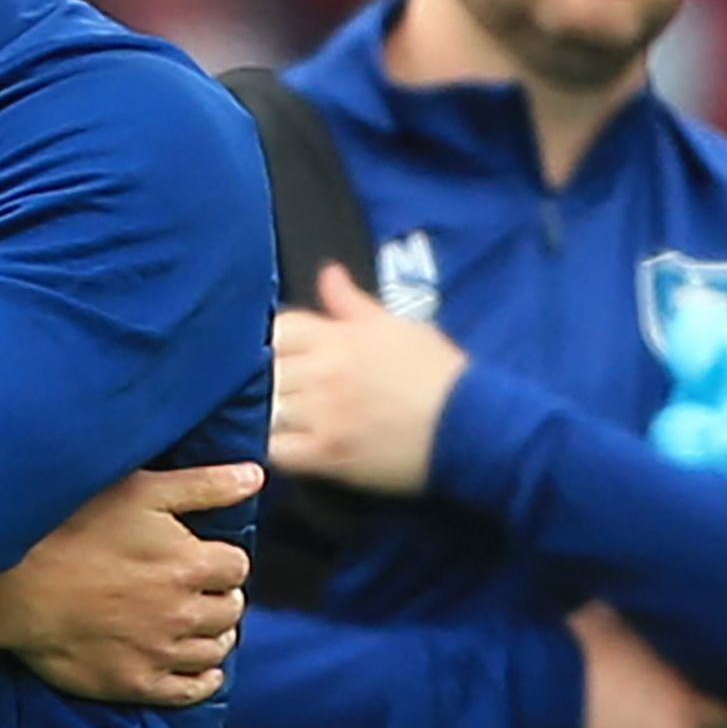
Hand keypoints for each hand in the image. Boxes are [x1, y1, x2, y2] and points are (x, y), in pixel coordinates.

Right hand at [0, 464, 263, 707]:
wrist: (14, 586)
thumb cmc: (72, 527)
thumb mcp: (140, 490)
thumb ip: (204, 485)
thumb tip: (254, 477)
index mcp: (191, 564)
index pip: (236, 566)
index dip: (220, 559)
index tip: (201, 556)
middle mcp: (185, 613)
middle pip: (231, 608)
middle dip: (219, 596)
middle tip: (196, 589)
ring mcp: (161, 652)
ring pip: (217, 648)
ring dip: (213, 634)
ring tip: (194, 622)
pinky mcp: (137, 683)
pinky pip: (192, 690)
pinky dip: (204, 678)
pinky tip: (199, 668)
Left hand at [268, 266, 469, 494]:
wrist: (471, 427)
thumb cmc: (439, 375)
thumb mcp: (398, 327)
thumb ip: (352, 303)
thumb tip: (328, 273)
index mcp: (340, 337)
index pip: (276, 327)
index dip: (266, 338)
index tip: (270, 352)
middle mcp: (325, 372)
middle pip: (262, 366)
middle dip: (256, 375)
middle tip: (256, 387)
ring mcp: (323, 414)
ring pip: (261, 405)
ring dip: (255, 409)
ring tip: (257, 415)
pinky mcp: (326, 454)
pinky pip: (274, 449)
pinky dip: (262, 446)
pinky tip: (265, 444)